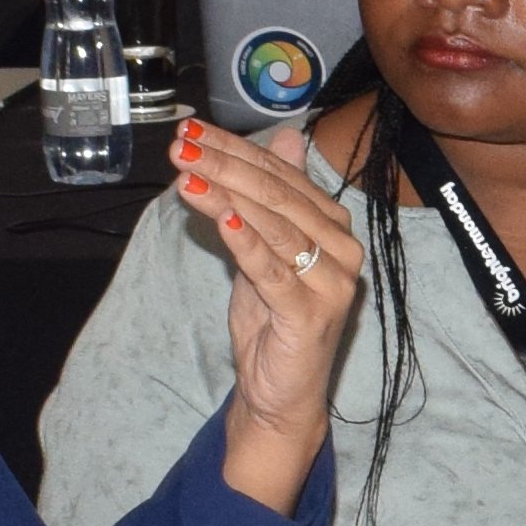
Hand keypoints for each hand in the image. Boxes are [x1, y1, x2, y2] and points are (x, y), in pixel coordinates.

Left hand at [171, 120, 369, 515]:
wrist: (281, 394)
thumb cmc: (271, 321)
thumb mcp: (264, 250)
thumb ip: (271, 198)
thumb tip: (285, 138)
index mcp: (333, 227)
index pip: (280, 175)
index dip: (235, 149)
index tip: (192, 130)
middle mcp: (343, 249)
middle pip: (276, 195)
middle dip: (224, 166)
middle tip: (182, 146)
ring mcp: (331, 282)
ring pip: (273, 226)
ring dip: (225, 196)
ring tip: (186, 174)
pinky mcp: (311, 314)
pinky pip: (273, 271)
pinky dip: (246, 244)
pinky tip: (220, 219)